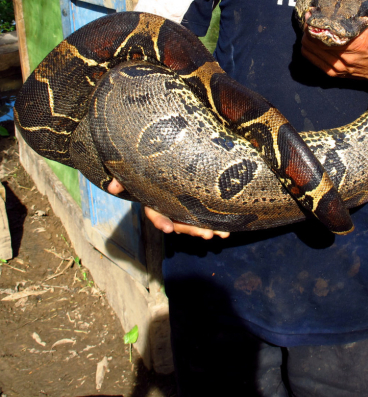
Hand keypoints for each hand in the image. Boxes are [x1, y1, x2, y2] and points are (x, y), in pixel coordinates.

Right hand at [107, 178, 229, 239]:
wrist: (164, 163)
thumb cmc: (151, 167)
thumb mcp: (138, 171)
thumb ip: (125, 179)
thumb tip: (110, 186)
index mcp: (155, 201)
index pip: (155, 214)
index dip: (160, 221)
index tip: (168, 228)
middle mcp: (170, 208)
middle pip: (179, 223)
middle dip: (192, 229)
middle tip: (206, 234)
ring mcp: (183, 210)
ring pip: (194, 224)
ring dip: (207, 230)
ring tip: (221, 234)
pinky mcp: (195, 207)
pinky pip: (204, 219)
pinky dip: (215, 225)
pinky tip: (227, 231)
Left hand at [301, 0, 367, 84]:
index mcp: (355, 40)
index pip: (323, 28)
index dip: (314, 19)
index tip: (313, 11)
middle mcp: (345, 55)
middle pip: (312, 38)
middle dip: (308, 26)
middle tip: (310, 18)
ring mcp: (338, 66)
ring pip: (309, 48)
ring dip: (307, 36)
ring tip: (311, 28)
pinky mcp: (334, 73)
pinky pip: (311, 59)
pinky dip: (308, 48)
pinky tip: (312, 41)